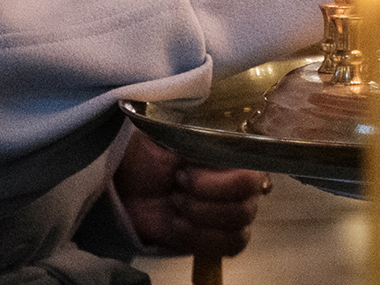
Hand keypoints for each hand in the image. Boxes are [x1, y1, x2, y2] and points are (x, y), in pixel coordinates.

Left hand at [114, 130, 268, 256]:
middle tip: (176, 183)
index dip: (222, 178)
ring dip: (200, 217)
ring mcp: (234, 213)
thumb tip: (215, 139)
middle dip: (206, 196)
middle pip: (247, 205)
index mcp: (236, 154)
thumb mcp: (169, 133)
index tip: (186, 167)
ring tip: (174, 203)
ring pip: (238, 229)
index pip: (254, 171)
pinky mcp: (220, 240)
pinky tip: (177, 225)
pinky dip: (199, 238)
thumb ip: (199, 134)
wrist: (126, 185)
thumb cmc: (149, 155)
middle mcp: (243, 184)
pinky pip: (229, 247)